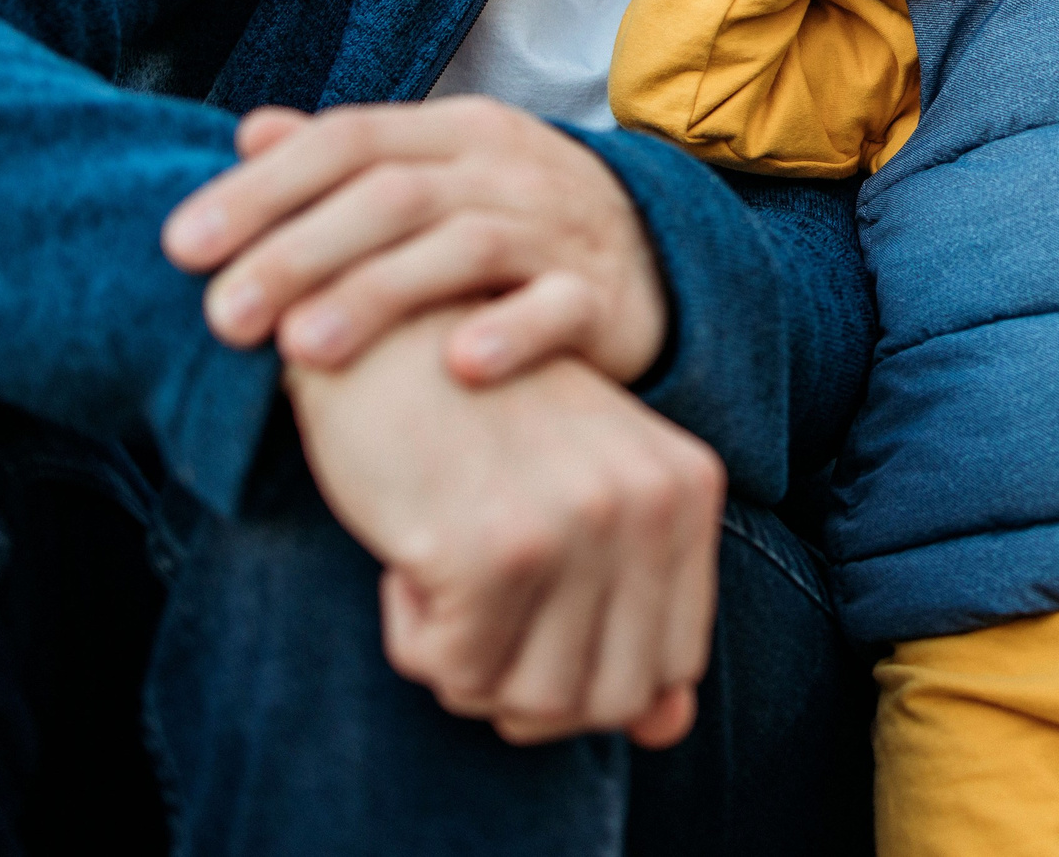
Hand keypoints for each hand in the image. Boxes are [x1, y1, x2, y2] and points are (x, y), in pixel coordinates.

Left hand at [167, 97, 662, 387]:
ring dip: (379, 295)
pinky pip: (560, 307)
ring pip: (466, 247)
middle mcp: (506, 170)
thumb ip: (348, 159)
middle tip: (223, 317)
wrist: (655, 256)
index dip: (262, 189)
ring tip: (302, 352)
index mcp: (454, 133)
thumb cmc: (511, 221)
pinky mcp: (603, 296)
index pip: (348, 141)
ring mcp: (559, 230)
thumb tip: (248, 131)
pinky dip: (512, 333)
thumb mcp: (438, 173)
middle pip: (394, 197)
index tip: (182, 248)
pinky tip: (458, 368)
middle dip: (299, 253)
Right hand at [286, 308, 724, 746]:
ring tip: (445, 571)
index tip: (531, 604)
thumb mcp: (573, 504)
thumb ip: (634, 612)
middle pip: (607, 700)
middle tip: (476, 606)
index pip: (671, 666)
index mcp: (686, 486)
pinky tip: (410, 554)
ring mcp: (577, 523)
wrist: (372, 330)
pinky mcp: (494, 546)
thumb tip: (669, 729)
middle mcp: (649, 502)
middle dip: (527, 684)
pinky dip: (416, 637)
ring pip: (532, 702)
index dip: (587, 670)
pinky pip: (455, 672)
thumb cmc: (470, 424)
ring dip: (468, 663)